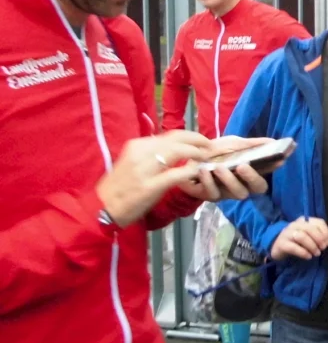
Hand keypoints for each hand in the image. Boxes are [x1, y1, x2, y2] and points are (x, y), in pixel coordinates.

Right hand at [97, 130, 215, 226]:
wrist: (102, 208)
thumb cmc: (121, 186)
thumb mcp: (133, 162)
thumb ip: (151, 153)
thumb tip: (175, 147)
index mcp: (137, 145)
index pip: (171, 135)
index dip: (191, 136)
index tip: (203, 141)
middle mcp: (140, 153)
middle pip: (177, 140)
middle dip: (198, 141)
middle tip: (211, 147)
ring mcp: (144, 170)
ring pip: (177, 152)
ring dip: (197, 153)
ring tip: (207, 158)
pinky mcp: (148, 187)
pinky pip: (176, 174)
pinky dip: (190, 171)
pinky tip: (198, 172)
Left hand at [176, 136, 276, 201]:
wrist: (187, 157)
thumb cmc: (214, 151)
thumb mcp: (233, 143)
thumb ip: (252, 144)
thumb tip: (274, 141)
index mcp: (250, 171)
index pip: (268, 170)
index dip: (275, 166)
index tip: (280, 159)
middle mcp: (243, 184)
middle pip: (258, 188)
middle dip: (253, 178)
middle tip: (242, 166)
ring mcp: (228, 192)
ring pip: (238, 193)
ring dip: (229, 180)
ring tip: (218, 167)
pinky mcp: (211, 196)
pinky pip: (214, 193)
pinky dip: (208, 181)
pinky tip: (203, 170)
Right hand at [270, 217, 327, 260]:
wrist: (276, 246)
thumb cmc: (296, 241)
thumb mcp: (307, 235)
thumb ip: (317, 235)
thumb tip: (326, 242)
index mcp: (304, 221)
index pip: (318, 222)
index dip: (325, 233)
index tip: (327, 243)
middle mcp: (295, 225)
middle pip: (310, 229)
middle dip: (319, 239)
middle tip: (322, 248)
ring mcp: (287, 233)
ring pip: (302, 236)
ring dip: (312, 246)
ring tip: (316, 253)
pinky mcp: (282, 244)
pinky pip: (293, 247)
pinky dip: (303, 252)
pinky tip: (308, 256)